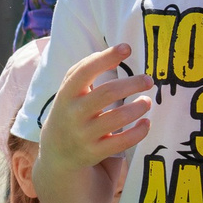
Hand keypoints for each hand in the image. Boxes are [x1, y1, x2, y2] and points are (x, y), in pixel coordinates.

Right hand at [36, 44, 151, 178]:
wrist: (55, 153)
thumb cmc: (69, 112)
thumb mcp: (68, 92)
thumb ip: (85, 71)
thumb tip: (115, 54)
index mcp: (67, 93)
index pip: (86, 70)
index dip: (106, 57)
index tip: (126, 48)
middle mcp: (73, 113)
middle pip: (107, 93)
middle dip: (132, 83)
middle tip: (148, 80)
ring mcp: (84, 134)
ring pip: (118, 117)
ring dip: (139, 107)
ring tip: (147, 101)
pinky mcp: (95, 152)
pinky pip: (122, 141)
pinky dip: (139, 131)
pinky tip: (145, 123)